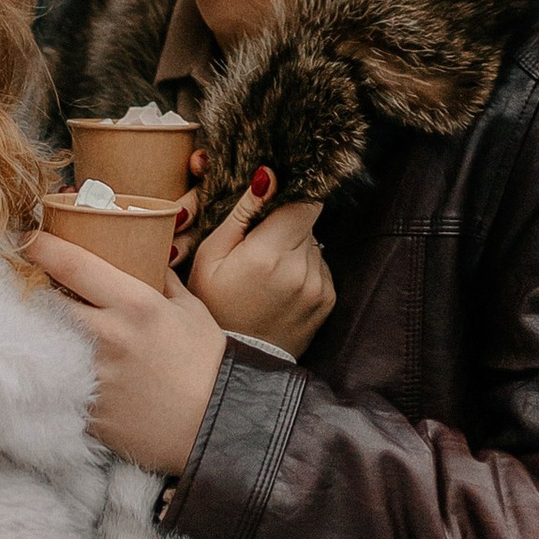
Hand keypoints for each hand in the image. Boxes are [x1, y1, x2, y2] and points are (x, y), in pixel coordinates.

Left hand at [30, 232, 229, 474]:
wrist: (216, 423)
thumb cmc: (208, 363)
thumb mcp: (190, 309)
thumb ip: (162, 280)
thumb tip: (146, 256)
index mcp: (134, 304)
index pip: (72, 264)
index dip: (42, 246)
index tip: (29, 238)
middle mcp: (108, 336)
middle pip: (47, 300)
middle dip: (36, 288)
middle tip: (34, 283)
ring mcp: (95, 375)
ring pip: (49, 342)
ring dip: (47, 330)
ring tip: (51, 327)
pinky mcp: (89, 409)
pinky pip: (63, 382)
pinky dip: (63, 373)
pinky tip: (72, 372)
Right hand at [187, 173, 334, 358]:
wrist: (237, 362)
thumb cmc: (215, 305)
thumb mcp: (211, 256)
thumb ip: (242, 213)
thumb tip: (267, 176)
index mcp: (269, 254)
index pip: (305, 201)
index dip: (294, 193)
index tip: (278, 197)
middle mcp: (301, 268)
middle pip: (308, 220)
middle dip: (286, 222)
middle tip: (259, 242)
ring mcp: (318, 286)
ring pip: (314, 243)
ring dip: (295, 246)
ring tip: (267, 270)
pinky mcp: (327, 299)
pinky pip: (320, 265)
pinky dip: (303, 268)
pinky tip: (280, 285)